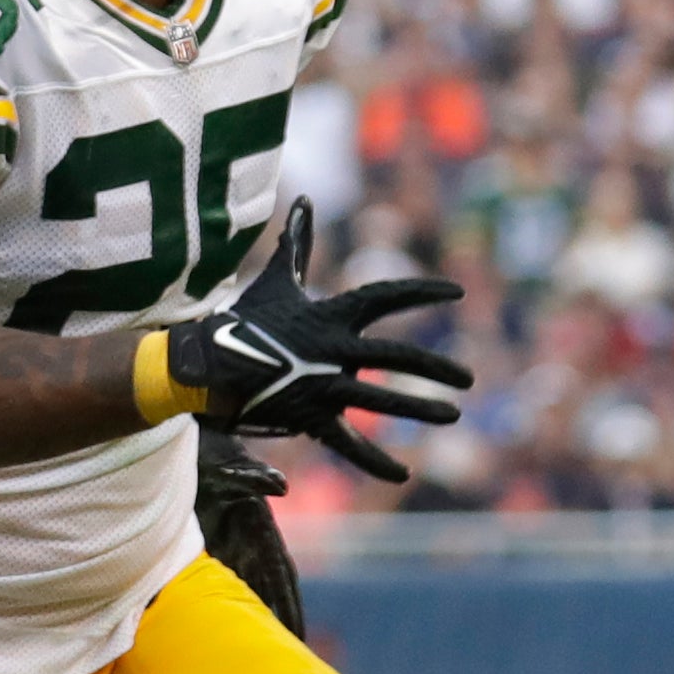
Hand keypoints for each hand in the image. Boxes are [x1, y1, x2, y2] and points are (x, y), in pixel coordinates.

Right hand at [164, 203, 464, 483]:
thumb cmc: (242, 320)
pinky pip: (348, 443)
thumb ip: (296, 244)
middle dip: (436, 368)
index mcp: (332, 315)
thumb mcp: (274, 281)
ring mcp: (324, 386)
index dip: (422, 293)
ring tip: (452, 415)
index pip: (386, 298)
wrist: (205, 365)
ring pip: (382, 401)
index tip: (455, 294)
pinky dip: (374, 461)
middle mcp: (335, 351)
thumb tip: (302, 199)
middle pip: (398, 358)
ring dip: (420, 409)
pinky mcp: (310, 417)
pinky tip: (402, 474)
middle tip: (468, 378)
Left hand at [192, 427, 304, 636]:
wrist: (184, 450)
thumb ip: (251, 475)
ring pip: (246, 588)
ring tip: (259, 650)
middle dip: (278, 621)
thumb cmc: (209, 454)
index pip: (281, 574)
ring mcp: (228, 544)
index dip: (289, 605)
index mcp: (259, 527)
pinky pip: (218, 579)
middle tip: (287, 657)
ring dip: (253, 615)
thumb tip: (281, 485)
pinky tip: (220, 626)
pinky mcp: (206, 545)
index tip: (296, 635)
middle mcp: (248, 541)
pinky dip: (223, 601)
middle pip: (268, 590)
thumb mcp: (228, 464)